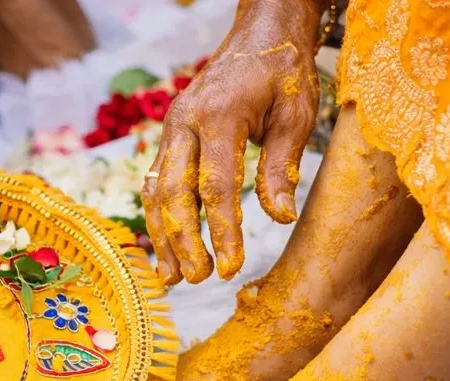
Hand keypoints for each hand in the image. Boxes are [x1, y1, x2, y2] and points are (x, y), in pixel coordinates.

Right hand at [144, 0, 322, 283]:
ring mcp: (171, 131)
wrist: (257, 33)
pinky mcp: (168, 140)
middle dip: (184, 241)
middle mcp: (185, 123)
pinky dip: (157, 220)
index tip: (230, 267)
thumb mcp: (295, 114)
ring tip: (173, 277)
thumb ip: (281, 166)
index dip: (222, 230)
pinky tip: (165, 249)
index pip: (217, 184)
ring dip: (162, 238)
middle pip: (174, 193)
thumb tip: (280, 218)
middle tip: (199, 278)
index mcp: (220, 114)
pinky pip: (154, 184)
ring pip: (156, 192)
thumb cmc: (282, 72)